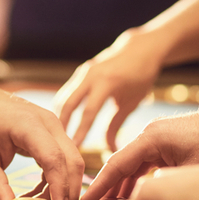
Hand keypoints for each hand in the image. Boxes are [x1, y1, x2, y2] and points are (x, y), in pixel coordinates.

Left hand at [0, 76, 83, 199]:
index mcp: (28, 125)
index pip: (53, 158)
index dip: (59, 188)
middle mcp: (48, 123)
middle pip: (71, 161)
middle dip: (70, 193)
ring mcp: (54, 126)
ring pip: (72, 161)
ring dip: (66, 189)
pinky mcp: (53, 133)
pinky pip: (63, 159)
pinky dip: (57, 180)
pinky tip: (42, 197)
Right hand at [53, 29, 163, 151]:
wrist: (140, 49)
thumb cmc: (140, 77)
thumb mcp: (132, 102)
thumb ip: (117, 125)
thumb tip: (110, 150)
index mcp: (107, 82)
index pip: (89, 112)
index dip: (81, 131)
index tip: (75, 148)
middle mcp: (91, 74)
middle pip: (68, 103)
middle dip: (63, 125)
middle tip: (60, 144)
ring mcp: (84, 71)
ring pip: (63, 97)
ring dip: (59, 116)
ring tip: (58, 136)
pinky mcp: (80, 72)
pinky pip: (66, 92)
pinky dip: (63, 107)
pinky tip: (62, 122)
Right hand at [81, 110, 198, 199]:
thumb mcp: (192, 172)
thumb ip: (167, 195)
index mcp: (151, 139)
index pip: (117, 165)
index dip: (99, 187)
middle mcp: (153, 138)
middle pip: (123, 169)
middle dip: (110, 194)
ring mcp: (164, 142)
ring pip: (137, 171)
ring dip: (127, 193)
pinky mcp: (176, 148)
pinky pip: (152, 170)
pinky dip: (145, 187)